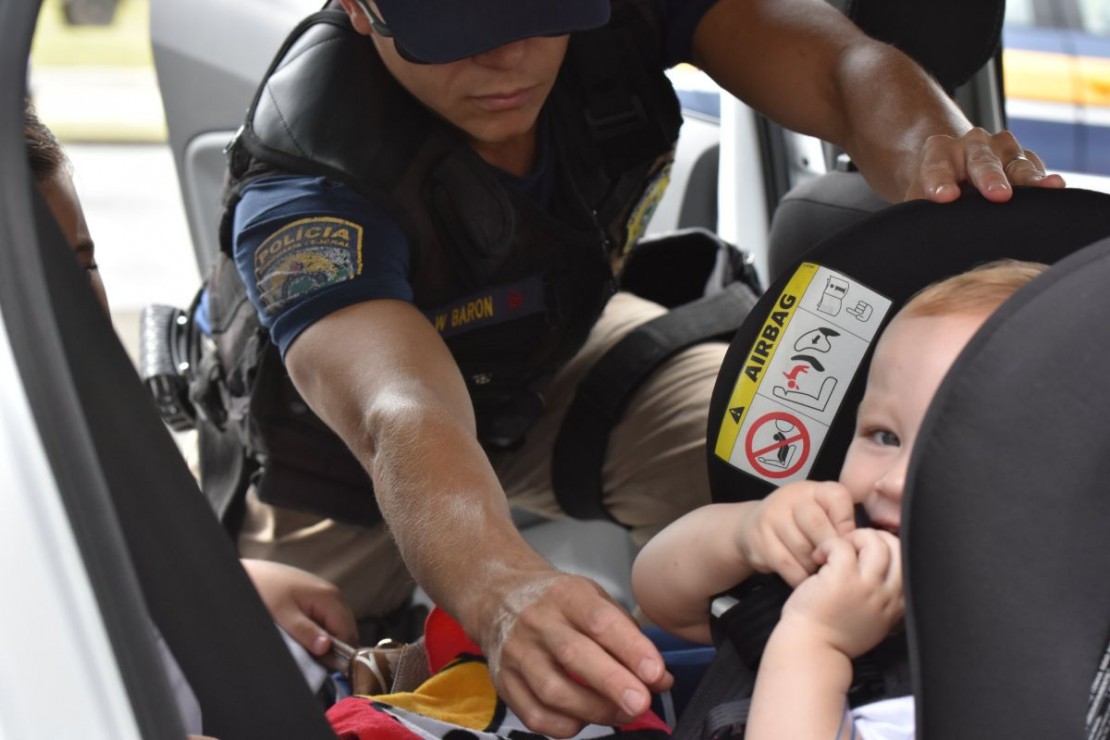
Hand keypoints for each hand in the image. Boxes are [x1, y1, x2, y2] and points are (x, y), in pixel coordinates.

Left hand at [241, 558, 357, 655]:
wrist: (251, 573)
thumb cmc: (265, 591)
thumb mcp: (283, 615)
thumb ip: (306, 632)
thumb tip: (326, 648)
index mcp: (330, 597)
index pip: (348, 632)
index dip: (339, 651)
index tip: (323, 664)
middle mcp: (333, 593)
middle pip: (346, 627)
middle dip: (334, 644)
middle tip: (313, 655)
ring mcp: (326, 592)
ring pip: (337, 623)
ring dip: (326, 637)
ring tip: (305, 643)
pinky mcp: (317, 594)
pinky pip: (327, 616)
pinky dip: (320, 628)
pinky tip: (303, 631)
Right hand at [477, 570, 672, 737]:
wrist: (499, 596)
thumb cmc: (557, 602)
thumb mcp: (593, 599)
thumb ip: (628, 636)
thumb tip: (660, 679)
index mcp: (566, 594)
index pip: (599, 620)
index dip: (630, 648)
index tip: (656, 672)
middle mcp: (538, 621)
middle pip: (574, 655)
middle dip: (613, 683)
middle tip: (642, 702)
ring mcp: (517, 652)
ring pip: (553, 690)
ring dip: (593, 710)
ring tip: (622, 714)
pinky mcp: (504, 681)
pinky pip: (534, 714)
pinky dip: (564, 726)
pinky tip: (584, 720)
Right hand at [736, 480, 856, 586]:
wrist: (754, 529)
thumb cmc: (800, 527)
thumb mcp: (822, 516)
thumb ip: (843, 525)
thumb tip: (866, 550)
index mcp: (814, 489)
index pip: (839, 499)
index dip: (847, 527)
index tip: (847, 546)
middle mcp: (791, 497)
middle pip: (818, 526)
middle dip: (830, 552)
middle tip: (835, 567)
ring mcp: (772, 516)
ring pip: (803, 549)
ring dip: (815, 568)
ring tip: (819, 574)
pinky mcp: (759, 539)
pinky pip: (787, 564)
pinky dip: (800, 578)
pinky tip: (805, 581)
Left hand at [781, 528, 902, 658]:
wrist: (812, 649)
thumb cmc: (835, 635)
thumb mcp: (874, 621)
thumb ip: (883, 598)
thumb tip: (880, 567)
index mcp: (897, 605)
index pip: (909, 563)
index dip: (889, 548)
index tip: (867, 551)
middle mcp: (887, 595)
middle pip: (897, 547)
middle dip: (876, 538)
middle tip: (851, 547)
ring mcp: (867, 587)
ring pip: (874, 542)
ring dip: (854, 538)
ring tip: (835, 550)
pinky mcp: (842, 579)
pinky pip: (842, 545)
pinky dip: (829, 544)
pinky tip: (819, 557)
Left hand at [904, 127, 1065, 203]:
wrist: (958, 177)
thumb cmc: (936, 195)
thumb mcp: (920, 201)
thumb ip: (921, 213)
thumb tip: (923, 236)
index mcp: (939, 151)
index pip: (937, 166)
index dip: (940, 181)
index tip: (945, 197)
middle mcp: (973, 144)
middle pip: (981, 161)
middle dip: (990, 177)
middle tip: (997, 196)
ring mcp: (1003, 149)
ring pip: (1015, 164)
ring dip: (1027, 178)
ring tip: (1040, 188)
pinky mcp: (1027, 160)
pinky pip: (1037, 171)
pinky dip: (1044, 183)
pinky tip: (1055, 189)